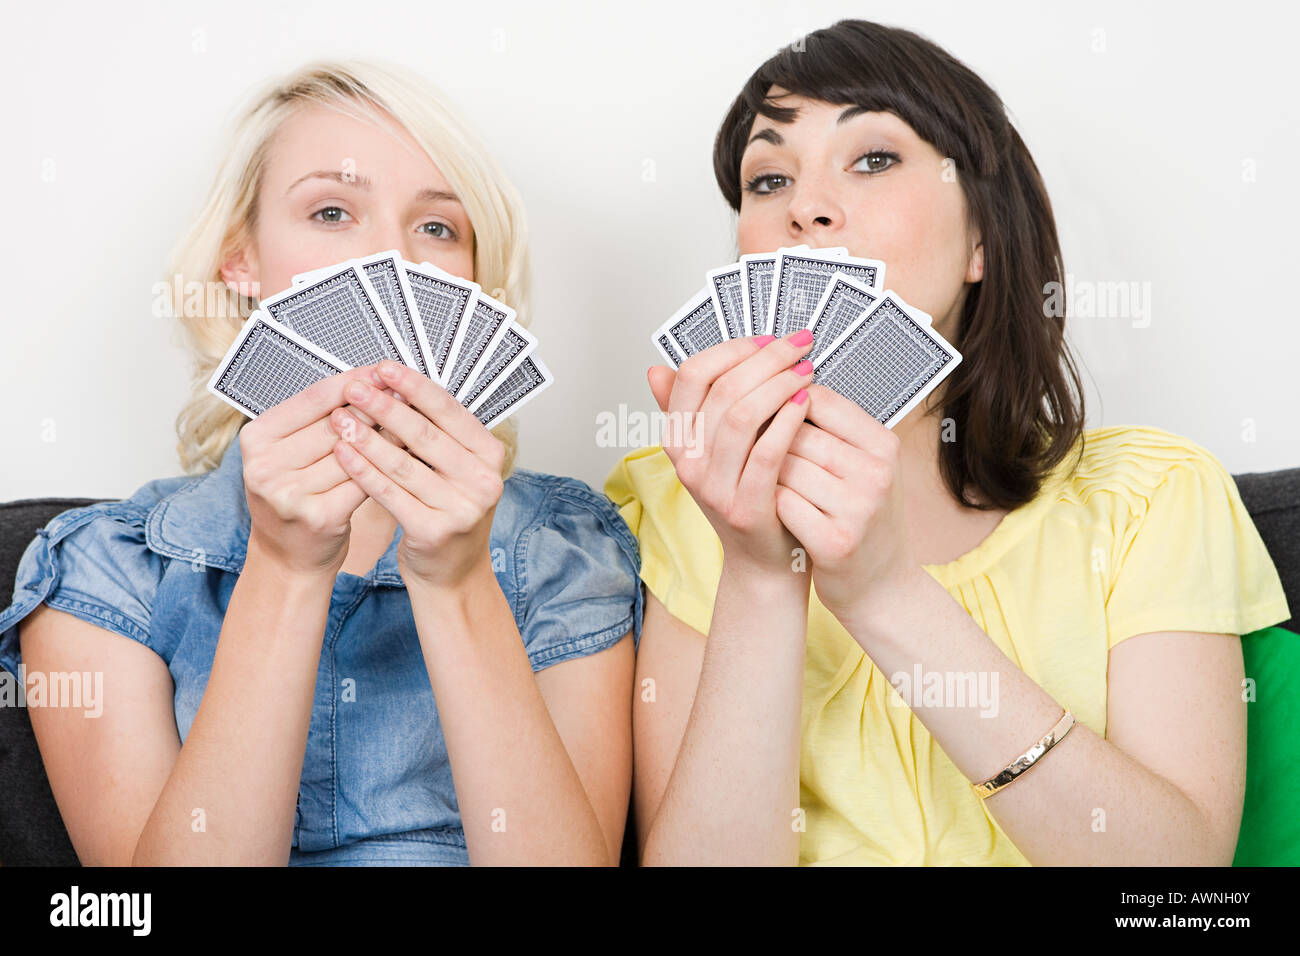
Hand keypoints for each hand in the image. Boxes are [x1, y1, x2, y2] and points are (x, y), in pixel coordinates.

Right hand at [240, 364, 403, 576]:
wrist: (286, 558)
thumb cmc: (296, 497)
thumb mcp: (290, 454)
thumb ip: (318, 421)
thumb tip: (369, 382)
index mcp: (257, 438)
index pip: (313, 398)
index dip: (353, 381)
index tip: (381, 371)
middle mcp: (265, 465)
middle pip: (335, 423)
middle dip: (376, 407)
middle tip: (408, 393)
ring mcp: (289, 493)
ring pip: (354, 453)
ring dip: (388, 436)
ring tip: (416, 421)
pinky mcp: (318, 516)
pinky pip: (364, 482)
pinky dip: (388, 467)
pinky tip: (408, 456)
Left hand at [329, 360, 505, 588]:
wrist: (453, 572)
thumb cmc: (448, 510)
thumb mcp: (457, 469)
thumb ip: (438, 434)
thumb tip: (398, 387)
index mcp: (490, 455)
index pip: (450, 411)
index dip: (414, 387)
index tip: (384, 368)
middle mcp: (483, 480)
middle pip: (425, 434)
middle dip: (385, 407)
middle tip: (355, 387)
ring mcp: (462, 508)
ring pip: (403, 463)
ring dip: (367, 437)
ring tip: (340, 419)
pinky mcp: (434, 531)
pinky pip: (390, 493)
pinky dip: (363, 471)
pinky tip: (344, 453)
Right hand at [647, 330, 814, 573]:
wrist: (764, 559)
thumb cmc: (749, 494)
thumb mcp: (715, 448)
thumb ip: (694, 408)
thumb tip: (657, 369)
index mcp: (677, 439)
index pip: (692, 375)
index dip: (731, 349)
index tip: (767, 339)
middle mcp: (687, 462)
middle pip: (721, 390)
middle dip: (765, 359)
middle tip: (799, 346)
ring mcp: (712, 487)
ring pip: (741, 416)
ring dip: (779, 384)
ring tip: (807, 370)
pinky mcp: (743, 507)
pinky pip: (765, 453)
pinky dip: (787, 420)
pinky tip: (806, 402)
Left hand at [774, 383, 918, 622]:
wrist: (881, 586)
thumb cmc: (863, 518)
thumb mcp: (865, 467)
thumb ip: (834, 430)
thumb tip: (781, 385)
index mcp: (884, 445)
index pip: (820, 399)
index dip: (785, 403)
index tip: (771, 414)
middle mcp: (876, 473)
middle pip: (795, 431)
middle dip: (772, 442)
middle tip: (767, 460)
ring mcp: (858, 508)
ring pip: (782, 466)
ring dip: (768, 474)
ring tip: (773, 487)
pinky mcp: (835, 541)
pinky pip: (781, 503)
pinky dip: (772, 505)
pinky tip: (778, 514)